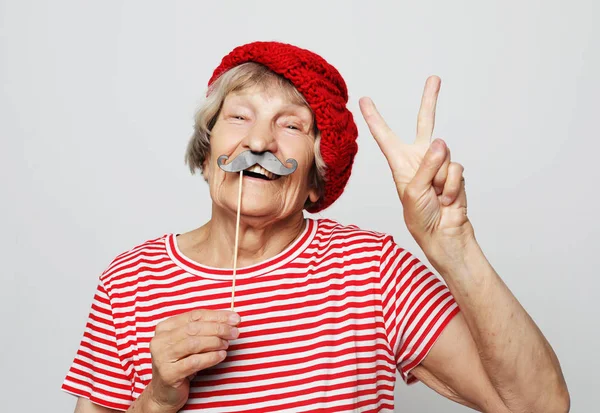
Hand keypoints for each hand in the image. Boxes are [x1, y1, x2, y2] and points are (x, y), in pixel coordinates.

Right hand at [146, 309, 240, 411]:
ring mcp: (162, 357)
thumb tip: (232, 319)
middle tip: (235, 332)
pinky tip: (221, 355)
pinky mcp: (168, 373)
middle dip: (218, 328)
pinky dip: (211, 357)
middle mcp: (160, 340)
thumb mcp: (190, 343)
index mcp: (165, 327)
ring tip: (227, 344)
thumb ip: (205, 329)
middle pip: (194, 328)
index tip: (235, 318)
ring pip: (194, 343)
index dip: (217, 316)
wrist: (165, 393)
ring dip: (215, 342)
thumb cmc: (182, 363)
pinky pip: (194, 362)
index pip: (195, 315)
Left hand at [359, 76, 473, 254]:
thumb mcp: (414, 191)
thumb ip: (426, 166)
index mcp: (399, 162)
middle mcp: (418, 158)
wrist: (442, 232)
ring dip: (440, 179)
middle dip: (430, 100)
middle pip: (424, 123)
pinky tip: (447, 198)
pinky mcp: (454, 172)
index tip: (364, 100)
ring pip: (443, 155)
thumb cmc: (420, 216)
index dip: (374, 118)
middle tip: (434, 78)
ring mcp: (438, 164)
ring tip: (435, 195)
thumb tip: (441, 142)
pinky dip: (452, 186)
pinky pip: (456, 169)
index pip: (384, 135)